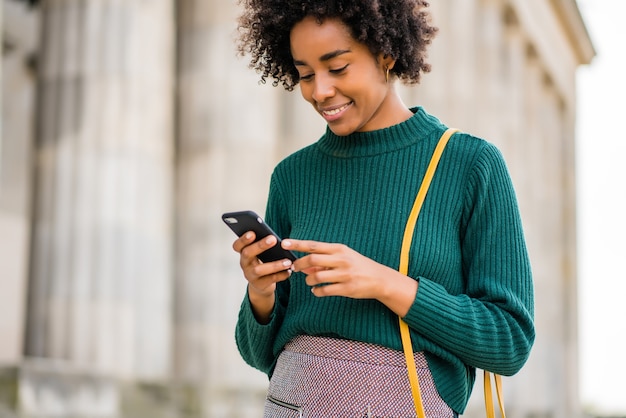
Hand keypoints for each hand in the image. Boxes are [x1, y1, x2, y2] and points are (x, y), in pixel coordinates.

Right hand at [233, 232, 292, 321]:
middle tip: (273, 239)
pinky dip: (281, 275)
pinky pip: (270, 280)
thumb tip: (273, 237)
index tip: (252, 233)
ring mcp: (250, 275)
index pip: (237, 245)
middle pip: (247, 253)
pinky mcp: (259, 285)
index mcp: (243, 253)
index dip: (243, 239)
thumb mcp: (260, 253)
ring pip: (259, 270)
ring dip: (274, 265)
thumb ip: (263, 245)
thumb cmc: (263, 262)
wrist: (261, 285)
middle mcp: (244, 264)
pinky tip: (289, 271)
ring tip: (288, 261)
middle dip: (260, 246)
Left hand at [283, 239, 417, 315]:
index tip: (284, 243)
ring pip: (316, 277)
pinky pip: (324, 291)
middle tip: (295, 268)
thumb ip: (325, 259)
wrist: (379, 279)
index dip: (297, 244)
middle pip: (312, 260)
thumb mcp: (344, 257)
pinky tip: (316, 291)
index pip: (314, 245)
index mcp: (339, 249)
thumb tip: (305, 266)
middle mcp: (341, 260)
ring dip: (308, 280)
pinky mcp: (346, 288)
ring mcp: (344, 274)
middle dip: (299, 264)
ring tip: (309, 282)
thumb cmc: (358, 265)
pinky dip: (316, 291)